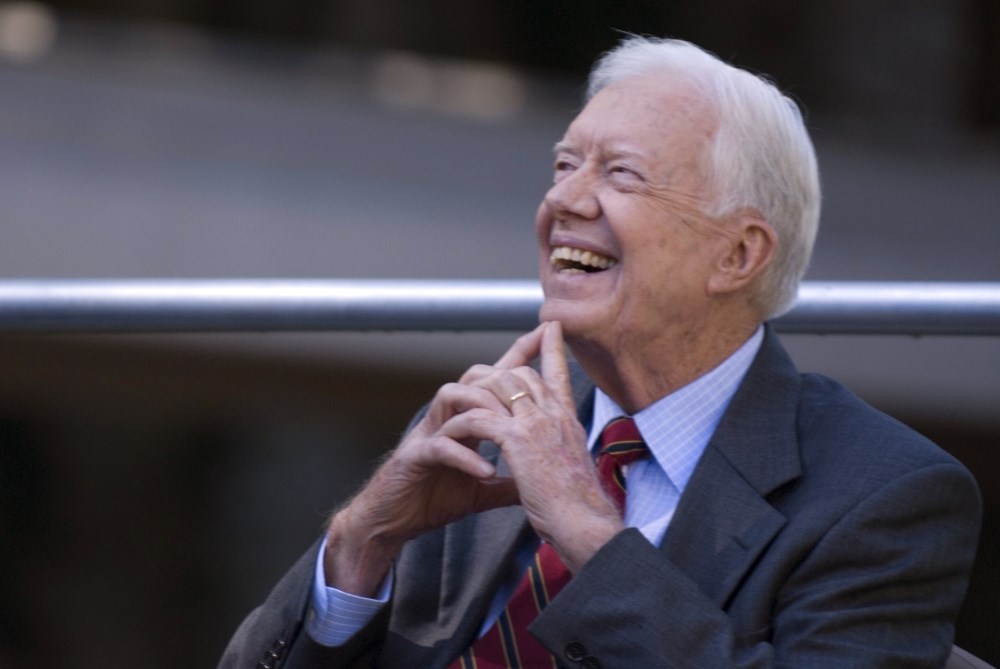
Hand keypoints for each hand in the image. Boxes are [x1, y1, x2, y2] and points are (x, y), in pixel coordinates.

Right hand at [323, 325, 547, 594]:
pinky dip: (466, 456)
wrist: (390, 523)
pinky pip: (441, 446)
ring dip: (483, 408)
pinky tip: (489, 470)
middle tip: (532, 383)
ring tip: (509, 429)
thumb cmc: (431, 500)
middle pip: (472, 379)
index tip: (547, 334)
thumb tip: (542, 485)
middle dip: (503, 376)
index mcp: (463, 422)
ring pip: (452, 398)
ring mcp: (426, 434)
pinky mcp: (413, 457)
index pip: (492, 381)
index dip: (518, 355)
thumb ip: (510, 483)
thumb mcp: (481, 492)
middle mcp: (444, 420)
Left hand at [441, 321, 623, 571]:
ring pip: (499, 387)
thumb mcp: (573, 468)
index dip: (553, 348)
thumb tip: (557, 452)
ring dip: (473, 396)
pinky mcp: (518, 440)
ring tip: (453, 407)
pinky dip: (461, 425)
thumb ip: (561, 451)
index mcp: (568, 420)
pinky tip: (448, 435)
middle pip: (521, 374)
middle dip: (496, 371)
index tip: (550, 326)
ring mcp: (537, 423)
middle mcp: (555, 414)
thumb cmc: (580, 507)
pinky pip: (479, 418)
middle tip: (473, 378)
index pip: (558, 374)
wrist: (585, 523)